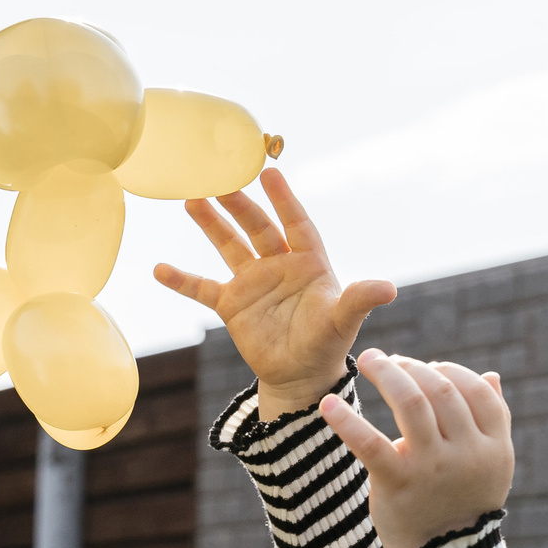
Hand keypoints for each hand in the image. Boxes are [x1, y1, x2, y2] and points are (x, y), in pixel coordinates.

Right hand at [155, 167, 396, 418]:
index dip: (285, 199)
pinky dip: (181, 280)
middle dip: (240, 204)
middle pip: (258, 227)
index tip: (270, 172)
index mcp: (309, 262)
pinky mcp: (232, 305)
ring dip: (211, 225)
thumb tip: (389, 288)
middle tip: (221, 178)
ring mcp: (253, 283)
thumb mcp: (343, 320)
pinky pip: (202, 288)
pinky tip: (159, 269)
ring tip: (191, 200)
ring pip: (229, 246)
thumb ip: (359, 300)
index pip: (296, 222)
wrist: (301, 376)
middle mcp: (279, 265)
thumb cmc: (327, 344)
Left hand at [322, 350, 513, 547]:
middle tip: (388, 359)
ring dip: (387, 372)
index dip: (452, 371)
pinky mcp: (397, 484)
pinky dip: (346, 421)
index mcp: (494, 446)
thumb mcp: (492, 465)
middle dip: (412, 366)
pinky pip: (370, 444)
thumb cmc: (464, 502)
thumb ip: (494, 419)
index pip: (477, 391)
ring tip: (368, 360)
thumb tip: (492, 376)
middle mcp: (466, 454)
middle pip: (441, 390)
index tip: (429, 366)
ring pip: (412, 402)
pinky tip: (327, 404)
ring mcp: (432, 468)